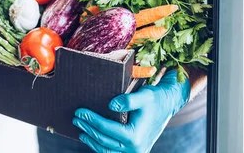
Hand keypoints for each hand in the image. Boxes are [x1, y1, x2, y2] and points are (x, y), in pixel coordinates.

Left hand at [73, 70, 189, 152]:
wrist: (168, 105)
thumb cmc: (156, 99)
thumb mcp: (144, 96)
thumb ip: (128, 100)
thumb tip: (110, 105)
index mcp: (135, 137)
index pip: (107, 129)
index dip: (91, 120)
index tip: (80, 112)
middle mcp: (135, 149)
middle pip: (104, 141)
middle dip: (88, 129)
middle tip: (76, 118)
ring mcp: (135, 152)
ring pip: (106, 150)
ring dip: (92, 140)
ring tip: (81, 129)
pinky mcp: (134, 151)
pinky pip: (113, 152)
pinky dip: (101, 145)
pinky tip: (92, 137)